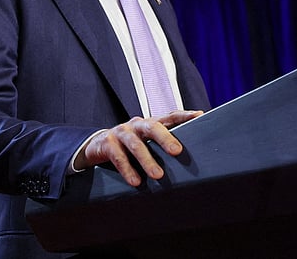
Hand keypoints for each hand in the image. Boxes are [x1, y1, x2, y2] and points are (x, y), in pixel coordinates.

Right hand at [77, 110, 202, 185]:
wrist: (97, 145)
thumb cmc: (129, 146)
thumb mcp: (146, 142)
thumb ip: (162, 146)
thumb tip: (188, 159)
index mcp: (149, 124)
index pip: (168, 117)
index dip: (183, 115)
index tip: (200, 115)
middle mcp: (136, 125)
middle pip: (152, 127)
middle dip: (165, 138)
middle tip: (177, 151)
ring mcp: (121, 133)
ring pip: (135, 144)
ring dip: (147, 160)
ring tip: (158, 175)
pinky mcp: (107, 143)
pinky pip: (118, 157)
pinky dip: (127, 170)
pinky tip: (136, 181)